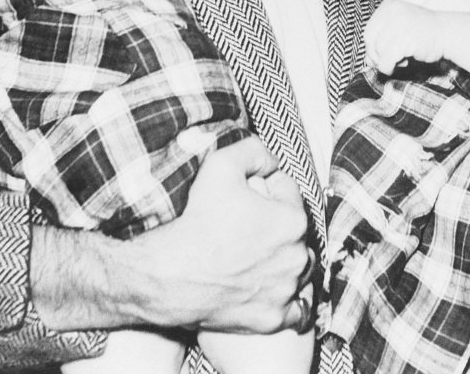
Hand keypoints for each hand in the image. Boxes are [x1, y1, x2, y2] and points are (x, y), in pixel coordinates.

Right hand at [126, 136, 309, 333]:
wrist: (171, 275)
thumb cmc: (197, 220)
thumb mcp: (221, 164)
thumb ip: (254, 150)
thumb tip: (270, 160)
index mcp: (293, 220)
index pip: (287, 190)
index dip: (264, 186)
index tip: (243, 194)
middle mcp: (298, 257)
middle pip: (293, 229)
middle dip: (274, 222)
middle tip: (243, 224)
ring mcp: (286, 291)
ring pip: (296, 267)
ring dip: (282, 259)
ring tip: (251, 255)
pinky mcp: (273, 319)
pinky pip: (292, 308)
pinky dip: (283, 298)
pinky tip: (265, 288)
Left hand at [363, 0, 442, 74]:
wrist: (447, 33)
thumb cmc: (422, 33)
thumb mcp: (398, 30)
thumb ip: (382, 40)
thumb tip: (367, 61)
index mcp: (388, 6)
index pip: (369, 31)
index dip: (371, 47)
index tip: (380, 56)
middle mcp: (392, 12)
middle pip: (370, 40)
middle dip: (377, 55)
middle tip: (388, 61)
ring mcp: (400, 24)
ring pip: (379, 51)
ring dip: (387, 61)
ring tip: (402, 59)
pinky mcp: (406, 38)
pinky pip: (387, 59)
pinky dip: (390, 67)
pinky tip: (404, 63)